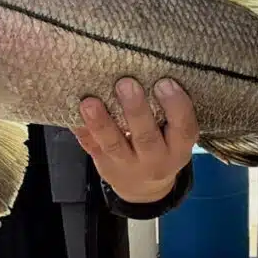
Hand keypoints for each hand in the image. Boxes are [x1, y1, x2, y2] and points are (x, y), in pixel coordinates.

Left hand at [72, 77, 198, 203]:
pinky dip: (83, 130)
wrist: (144, 189)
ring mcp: (127, 165)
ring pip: (114, 145)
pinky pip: (91, 147)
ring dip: (102, 123)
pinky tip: (73, 113)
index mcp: (178, 148)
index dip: (176, 106)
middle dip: (136, 111)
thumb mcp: (175, 136)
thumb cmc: (162, 146)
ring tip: (90, 102)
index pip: (184, 129)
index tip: (164, 82)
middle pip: (146, 138)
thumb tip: (148, 68)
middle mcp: (156, 160)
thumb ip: (168, 111)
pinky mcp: (104, 164)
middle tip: (126, 83)